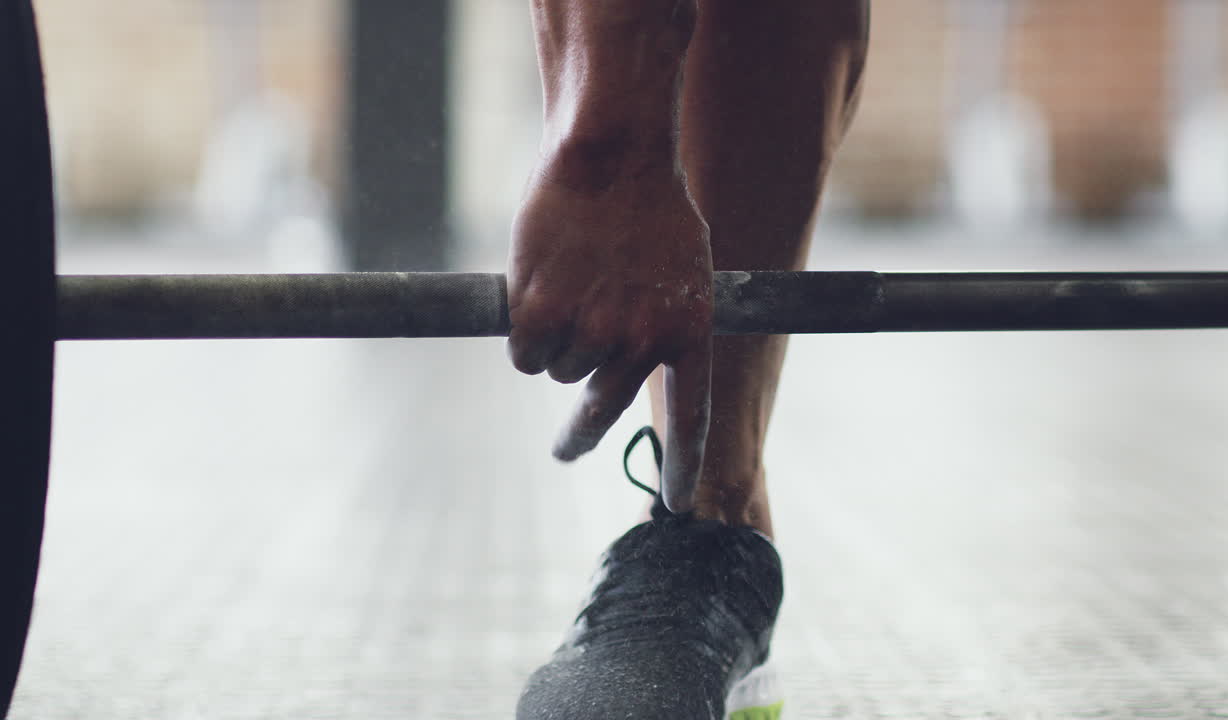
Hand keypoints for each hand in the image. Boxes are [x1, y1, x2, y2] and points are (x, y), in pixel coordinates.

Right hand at [507, 149, 711, 511]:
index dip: (681, 467)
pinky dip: (524, 331)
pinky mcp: (541, 318)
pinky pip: (526, 354)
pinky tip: (537, 286)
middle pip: (601, 408)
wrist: (612, 157)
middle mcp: (642, 344)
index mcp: (688, 335)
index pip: (691, 419)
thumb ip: (661, 324)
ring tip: (569, 282)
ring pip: (560, 372)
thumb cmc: (649, 205)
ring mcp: (592, 333)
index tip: (676, 507)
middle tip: (564, 450)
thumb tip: (624, 368)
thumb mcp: (683, 271)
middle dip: (579, 436)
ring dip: (557, 341)